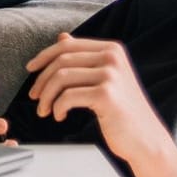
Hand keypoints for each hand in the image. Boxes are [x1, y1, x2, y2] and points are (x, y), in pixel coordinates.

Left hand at [23, 34, 171, 168]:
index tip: (30, 69)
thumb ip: (85, 58)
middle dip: (42, 79)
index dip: (44, 56)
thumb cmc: (122, 111)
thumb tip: (62, 36)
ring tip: (45, 111)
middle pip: (62, 60)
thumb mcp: (105, 79)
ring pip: (61, 77)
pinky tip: (60, 116)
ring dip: (47, 96)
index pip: (68, 45)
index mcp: (112, 49)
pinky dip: (58, 107)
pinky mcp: (106, 95)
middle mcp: (112, 57)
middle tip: (35, 97)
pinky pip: (68, 96)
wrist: (146, 140)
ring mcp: (111, 74)